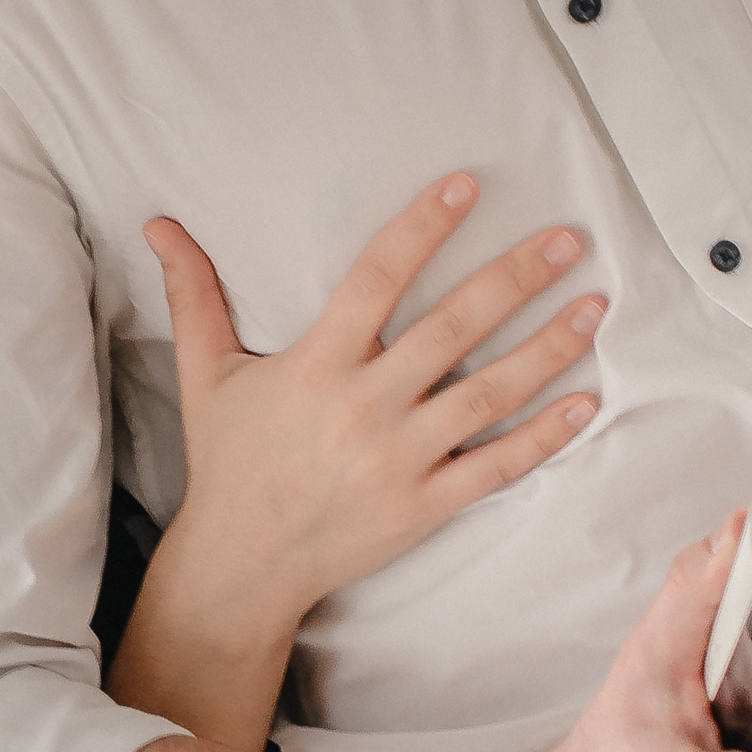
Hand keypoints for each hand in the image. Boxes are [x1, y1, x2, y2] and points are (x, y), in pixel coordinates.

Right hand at [143, 172, 602, 634]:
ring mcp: (399, 460)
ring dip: (547, 348)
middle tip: (569, 238)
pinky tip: (586, 402)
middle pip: (452, 328)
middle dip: (515, 278)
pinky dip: (544, 437)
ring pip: (487, 393)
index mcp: (316, 365)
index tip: (466, 186)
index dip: (421, 228)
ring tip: (593, 305)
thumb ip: (194, 296)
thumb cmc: (228, 462)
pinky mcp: (423, 506)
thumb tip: (158, 226)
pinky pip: (495, 467)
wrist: (243, 564)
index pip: (376, 279)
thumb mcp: (206, 375)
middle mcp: (363, 407)